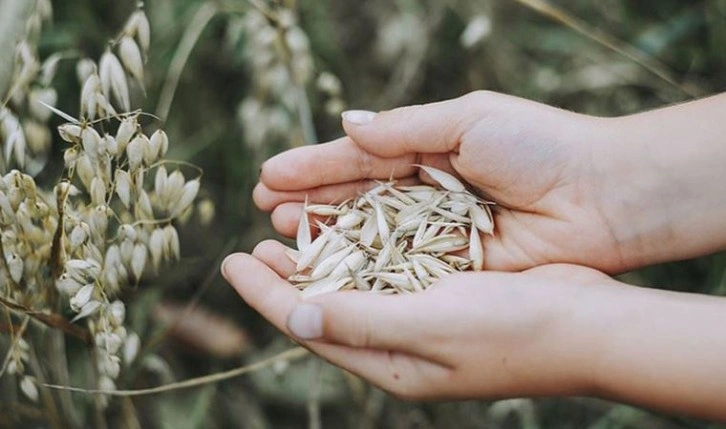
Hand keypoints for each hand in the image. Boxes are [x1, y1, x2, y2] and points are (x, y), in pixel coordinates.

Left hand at [222, 240, 607, 399]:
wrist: (588, 325)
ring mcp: (423, 320)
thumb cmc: (513, 330)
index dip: (265, 295)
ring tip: (287, 233)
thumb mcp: (430, 326)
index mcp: (390, 363)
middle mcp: (400, 345)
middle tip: (251, 246)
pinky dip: (361, 251)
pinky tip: (350, 229)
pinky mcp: (446, 294)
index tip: (229, 262)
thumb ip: (361, 321)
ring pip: (354, 287)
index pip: (310, 325)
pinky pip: (388, 272)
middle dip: (285, 278)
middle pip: (325, 307)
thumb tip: (293, 315)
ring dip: (320, 259)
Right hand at [255, 91, 629, 272]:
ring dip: (327, 234)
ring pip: (370, 235)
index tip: (270, 175)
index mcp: (429, 149)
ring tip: (282, 234)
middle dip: (311, 201)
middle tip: (265, 209)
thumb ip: (402, 128)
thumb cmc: (538, 146)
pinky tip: (328, 266)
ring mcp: (437, 232)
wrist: (603, 196)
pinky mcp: (452, 267)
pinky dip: (364, 267)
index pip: (359, 158)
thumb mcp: (466, 120)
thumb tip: (346, 124)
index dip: (314, 166)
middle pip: (356, 198)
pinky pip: (399, 267)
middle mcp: (426, 192)